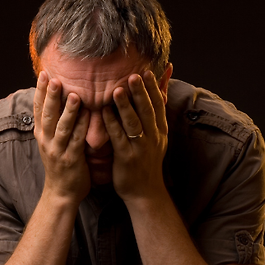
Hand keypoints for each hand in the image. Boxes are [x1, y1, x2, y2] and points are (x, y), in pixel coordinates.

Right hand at [34, 71, 90, 201]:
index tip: (44, 74)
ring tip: (73, 94)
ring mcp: (58, 151)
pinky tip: (88, 116)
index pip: (38, 109)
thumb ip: (54, 124)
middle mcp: (46, 141)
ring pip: (62, 127)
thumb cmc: (60, 165)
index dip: (40, 91)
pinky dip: (82, 127)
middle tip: (54, 78)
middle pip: (47, 114)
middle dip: (50, 96)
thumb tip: (56, 101)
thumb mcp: (51, 143)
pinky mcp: (71, 160)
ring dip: (67, 110)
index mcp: (41, 134)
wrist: (61, 193)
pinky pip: (77, 141)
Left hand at [102, 70, 168, 201]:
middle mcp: (153, 137)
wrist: (145, 192)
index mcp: (161, 131)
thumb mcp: (158, 139)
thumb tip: (160, 94)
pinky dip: (111, 123)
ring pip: (134, 123)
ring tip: (117, 90)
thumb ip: (155, 117)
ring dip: (125, 106)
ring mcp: (140, 148)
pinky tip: (103, 112)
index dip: (153, 88)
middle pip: (148, 111)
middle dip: (141, 92)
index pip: (159, 105)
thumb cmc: (147, 162)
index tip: (146, 72)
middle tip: (134, 75)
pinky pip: (118, 137)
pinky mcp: (127, 158)